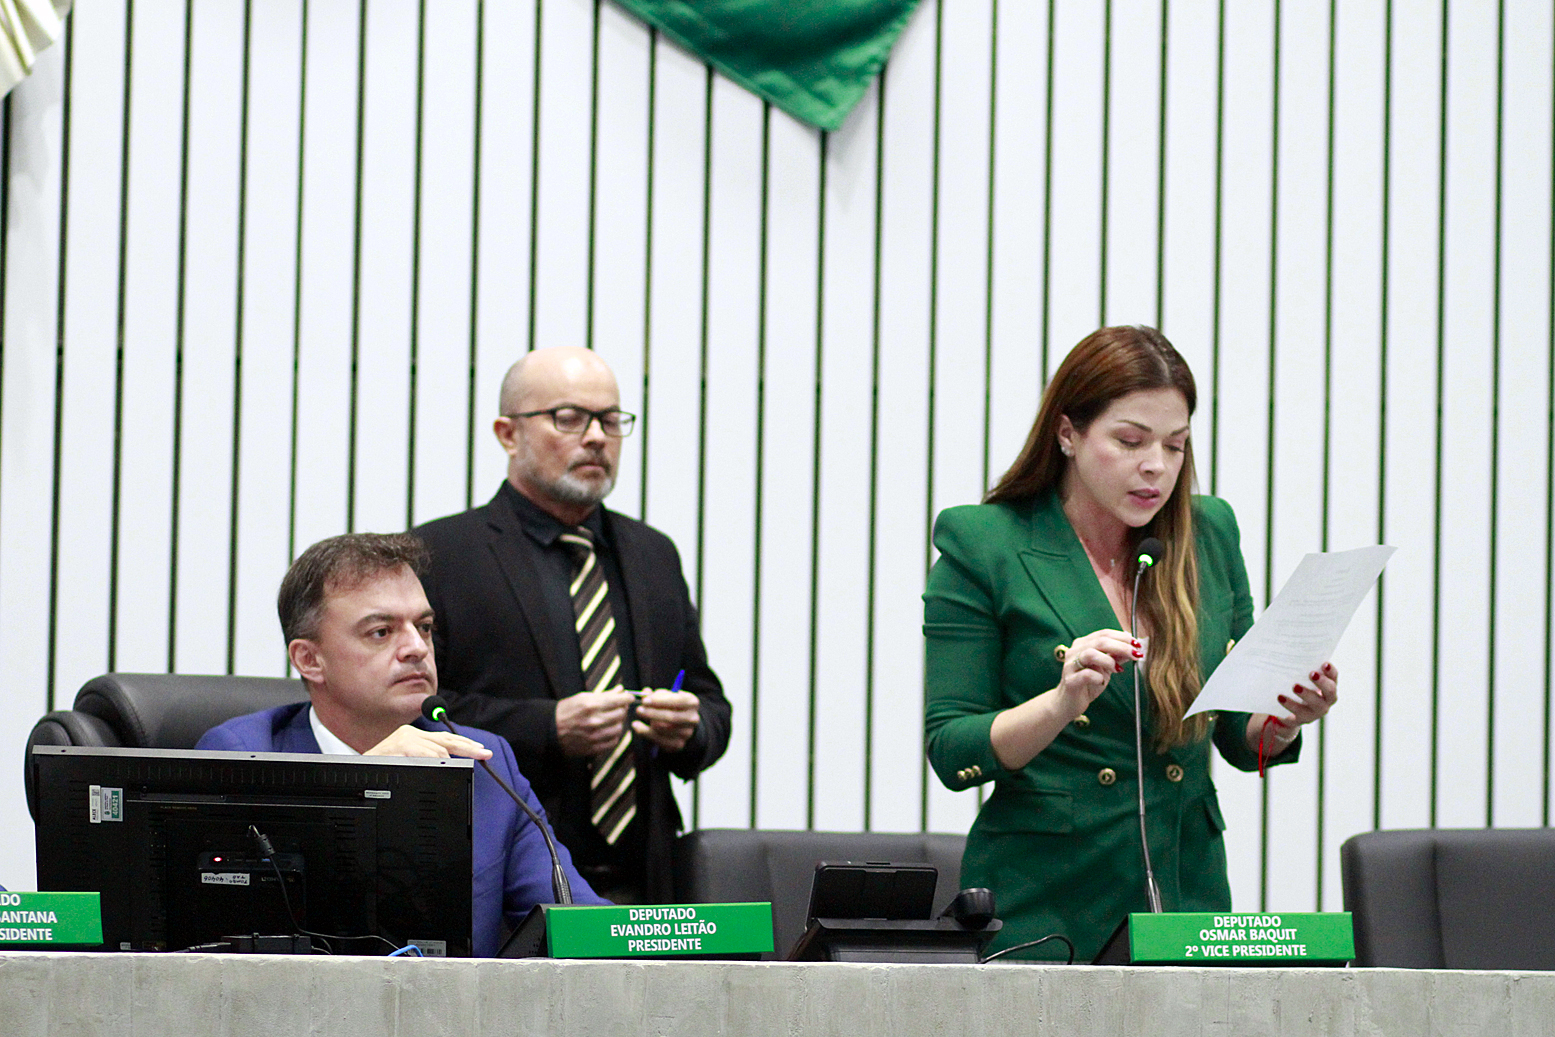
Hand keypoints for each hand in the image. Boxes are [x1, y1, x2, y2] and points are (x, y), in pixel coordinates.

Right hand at [365, 725, 492, 759]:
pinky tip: (445, 763)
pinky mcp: (398, 746)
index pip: (445, 739)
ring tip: (465, 763)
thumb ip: (425, 761)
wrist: (356, 773)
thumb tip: (449, 764)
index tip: (481, 751)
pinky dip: (434, 759)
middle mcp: (410, 734)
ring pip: (437, 748)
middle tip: (485, 754)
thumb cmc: (382, 770)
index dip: (465, 745)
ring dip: (451, 757)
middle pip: (446, 740)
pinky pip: (422, 753)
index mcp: (414, 737)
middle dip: (469, 748)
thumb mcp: (407, 764)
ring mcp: (404, 738)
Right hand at [556, 688, 633, 757]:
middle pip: (621, 714)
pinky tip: (608, 730)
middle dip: (622, 709)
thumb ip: (604, 694)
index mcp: (591, 705)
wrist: (549, 730)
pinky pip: (613, 741)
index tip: (629, 697)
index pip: (619, 700)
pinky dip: (614, 735)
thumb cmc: (566, 711)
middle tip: (618, 707)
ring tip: (612, 719)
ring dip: (618, 723)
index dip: (627, 698)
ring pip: (619, 728)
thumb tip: (621, 690)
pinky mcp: (593, 747)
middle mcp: (594, 720)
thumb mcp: (582, 697)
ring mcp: (594, 735)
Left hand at [632, 690, 700, 751]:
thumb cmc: (671, 705)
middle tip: (639, 709)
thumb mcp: (666, 696)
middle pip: (672, 717)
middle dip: (653, 713)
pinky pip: (660, 740)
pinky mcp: (678, 745)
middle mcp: (693, 719)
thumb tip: (645, 692)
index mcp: (692, 703)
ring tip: (640, 715)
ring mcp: (687, 733)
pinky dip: (646, 733)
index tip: (645, 700)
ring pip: (664, 729)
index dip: (660, 701)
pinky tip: (637, 727)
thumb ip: (655, 694)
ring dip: (649, 722)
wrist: (681, 723)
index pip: (678, 701)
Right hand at [1054, 629, 1142, 717]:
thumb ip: (1116, 657)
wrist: (1068, 703)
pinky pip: (1086, 674)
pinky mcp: (1070, 681)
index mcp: (1083, 644)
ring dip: (1109, 660)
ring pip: (1090, 654)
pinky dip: (1098, 677)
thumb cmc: (1087, 683)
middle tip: (1136, 654)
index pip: (1104, 634)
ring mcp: (1070, 665)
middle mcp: (1074, 651)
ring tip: (1118, 669)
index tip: (1137, 644)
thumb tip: (1133, 647)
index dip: (1122, 637)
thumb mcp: (1106, 668)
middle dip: (1121, 647)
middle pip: (1100, 641)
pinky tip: (1102, 682)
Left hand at [1256, 661, 1339, 749]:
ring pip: (1315, 705)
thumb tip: (1288, 649)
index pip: (1334, 677)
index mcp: (1328, 686)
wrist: (1290, 712)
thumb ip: (1300, 667)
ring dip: (1306, 694)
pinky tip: (1280, 698)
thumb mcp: (1300, 677)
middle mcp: (1326, 700)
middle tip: (1311, 673)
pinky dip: (1289, 706)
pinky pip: (1297, 715)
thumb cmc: (1298, 687)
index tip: (1324, 663)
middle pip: (1330, 692)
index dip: (1331, 671)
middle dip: (1321, 682)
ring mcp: (1316, 712)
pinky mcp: (1302, 720)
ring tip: (1294, 686)